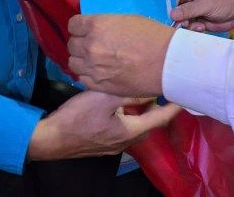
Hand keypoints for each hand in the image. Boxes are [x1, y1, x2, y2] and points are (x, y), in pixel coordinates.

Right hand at [27, 91, 180, 159]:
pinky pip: (123, 128)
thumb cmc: (77, 118)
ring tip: (140, 92)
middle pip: (149, 125)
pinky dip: (128, 116)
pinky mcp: (101, 143)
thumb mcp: (103, 99)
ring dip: (141, 111)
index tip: (185, 95)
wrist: (49, 139)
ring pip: (135, 127)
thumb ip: (128, 93)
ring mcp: (112, 145)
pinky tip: (119, 103)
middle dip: (157, 109)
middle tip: (160, 90)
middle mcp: (124, 142)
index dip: (174, 107)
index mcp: (129, 131)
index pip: (160, 119)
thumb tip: (149, 88)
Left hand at [67, 14, 174, 95]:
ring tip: (94, 60)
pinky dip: (88, 75)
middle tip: (92, 45)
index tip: (86, 30)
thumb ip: (107, 26)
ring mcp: (93, 68)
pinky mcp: (99, 85)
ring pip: (73, 63)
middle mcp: (90, 46)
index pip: (73, 24)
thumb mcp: (127, 20)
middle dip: (80, 43)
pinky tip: (99, 72)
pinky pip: (82, 79)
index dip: (79, 27)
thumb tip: (99, 31)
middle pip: (71, 44)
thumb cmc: (153, 36)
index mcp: (97, 26)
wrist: (167, 62)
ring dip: (82, 60)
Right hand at [170, 0, 233, 32]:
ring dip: (186, 25)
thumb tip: (171, 14)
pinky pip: (186, 26)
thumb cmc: (224, 1)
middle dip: (178, 19)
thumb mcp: (206, 4)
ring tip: (198, 25)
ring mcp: (189, 9)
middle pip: (173, 9)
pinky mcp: (193, 19)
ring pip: (179, 20)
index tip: (170, 18)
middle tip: (186, 24)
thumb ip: (188, 10)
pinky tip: (201, 27)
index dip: (170, 7)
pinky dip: (192, 29)